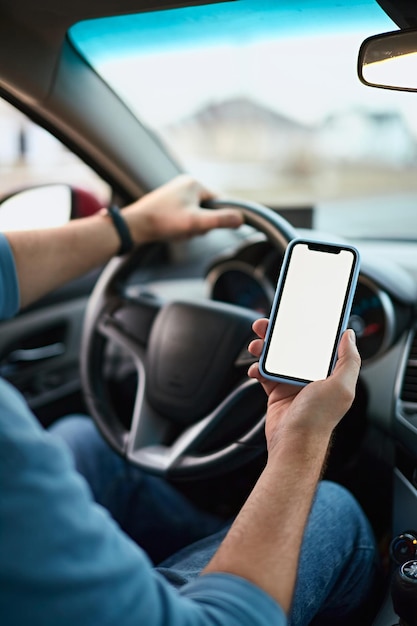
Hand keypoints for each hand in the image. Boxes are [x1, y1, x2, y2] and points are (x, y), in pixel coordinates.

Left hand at [122, 174, 242, 243]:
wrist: (135, 226)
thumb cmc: (163, 221)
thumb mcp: (196, 223)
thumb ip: (220, 220)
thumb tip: (241, 218)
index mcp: (194, 183)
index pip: (220, 201)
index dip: (217, 218)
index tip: (205, 228)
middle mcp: (186, 184)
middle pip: (208, 209)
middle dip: (201, 224)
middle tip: (187, 229)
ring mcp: (176, 193)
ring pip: (196, 215)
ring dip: (190, 227)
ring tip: (177, 230)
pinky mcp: (169, 203)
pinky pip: (185, 217)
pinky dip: (181, 226)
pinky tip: (171, 230)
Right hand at [248, 318, 360, 452]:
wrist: (293, 443)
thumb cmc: (317, 419)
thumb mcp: (341, 386)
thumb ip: (349, 359)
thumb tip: (349, 335)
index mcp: (329, 372)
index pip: (319, 343)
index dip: (309, 327)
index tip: (298, 314)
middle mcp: (311, 376)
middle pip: (294, 346)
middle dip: (279, 333)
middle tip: (266, 325)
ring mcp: (292, 383)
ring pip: (276, 356)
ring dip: (264, 347)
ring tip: (256, 344)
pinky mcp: (276, 391)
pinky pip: (264, 373)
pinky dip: (256, 368)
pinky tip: (254, 368)